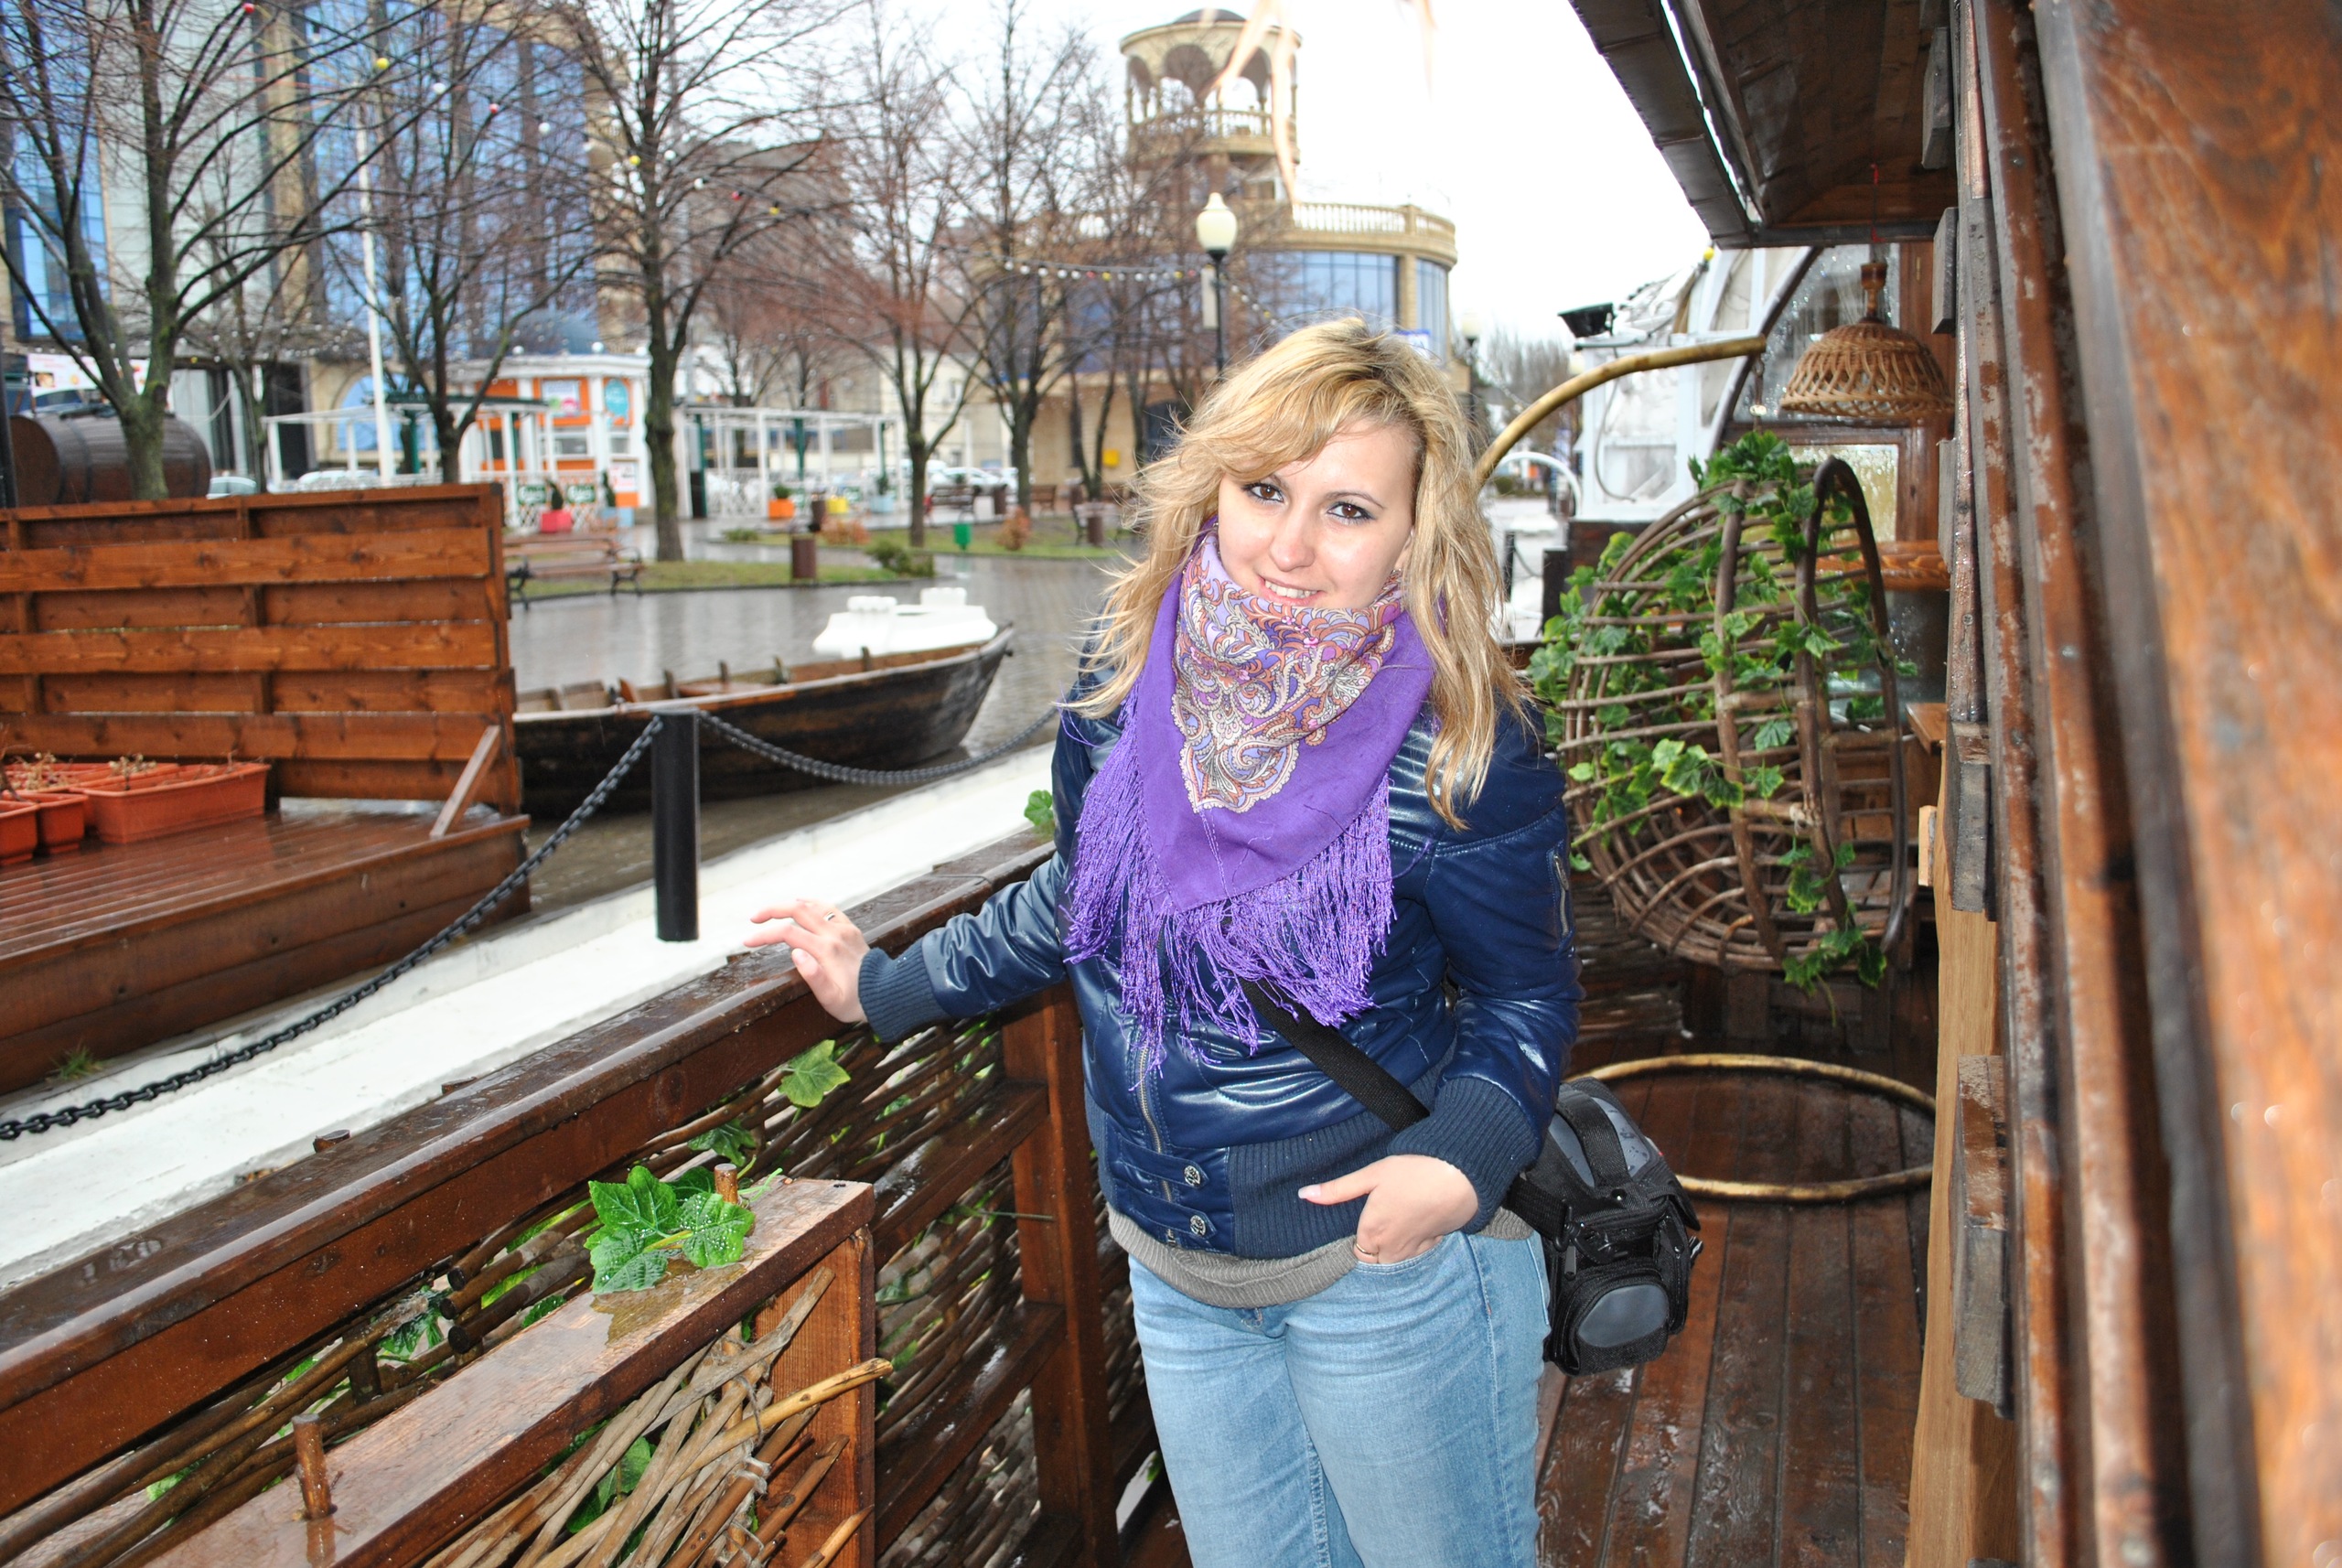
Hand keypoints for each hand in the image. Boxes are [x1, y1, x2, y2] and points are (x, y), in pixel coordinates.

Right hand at [745, 898, 868, 1022]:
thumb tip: (795, 953)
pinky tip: (801, 904)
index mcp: (826, 950)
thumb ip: (813, 976)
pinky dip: (811, 903)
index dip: (764, 935)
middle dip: (771, 910)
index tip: (747, 941)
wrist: (886, 995)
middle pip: (797, 910)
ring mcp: (843, 929)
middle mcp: (834, 934)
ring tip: (771, 911)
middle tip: (753, 919)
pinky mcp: (850, 929)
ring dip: (789, 904)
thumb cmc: (856, 1002)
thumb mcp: (832, 999)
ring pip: (812, 905)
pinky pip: (828, 908)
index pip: (787, 933)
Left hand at [1299, 1154, 1476, 1264]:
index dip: (1359, 1240)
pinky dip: (1415, 1245)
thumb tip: (1304, 1194)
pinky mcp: (1435, 1243)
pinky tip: (1417, 1223)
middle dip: (1374, 1250)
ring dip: (1393, 1250)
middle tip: (1380, 1224)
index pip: (1358, 1253)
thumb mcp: (1371, 1174)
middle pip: (1376, 1262)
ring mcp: (1416, 1249)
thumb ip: (1337, 1190)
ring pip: (1397, 1261)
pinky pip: (1418, 1253)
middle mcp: (1392, 1248)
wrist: (1460, 1175)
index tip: (1364, 1223)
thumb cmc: (1413, 1171)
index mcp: (1372, 1233)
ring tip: (1397, 1222)